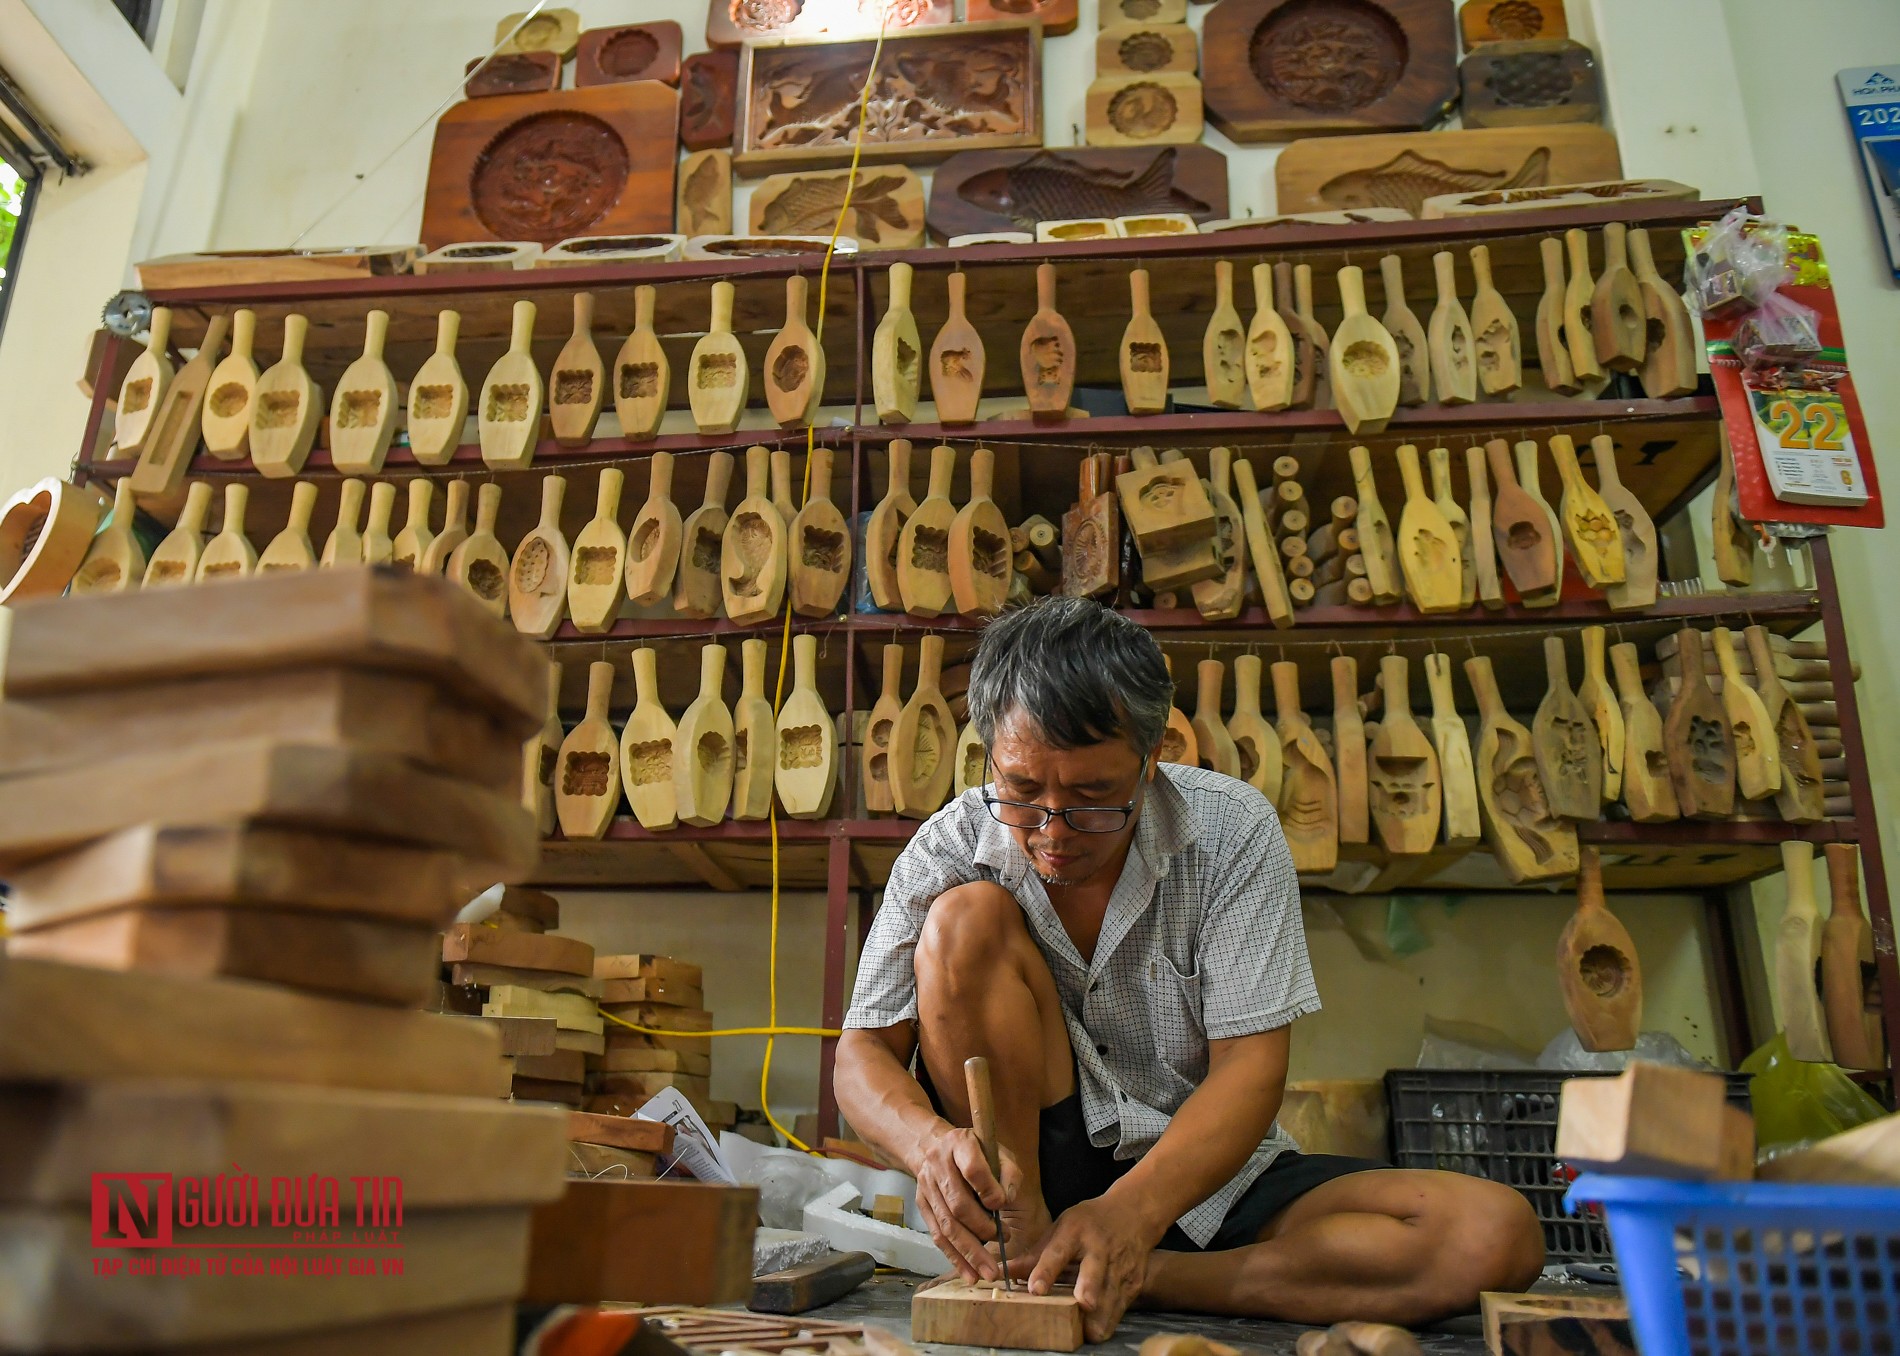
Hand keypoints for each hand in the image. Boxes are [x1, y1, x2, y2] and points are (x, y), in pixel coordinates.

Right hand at [912, 1123, 1024, 1281]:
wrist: (935, 1146)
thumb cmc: (976, 1151)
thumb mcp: (997, 1152)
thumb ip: (1008, 1174)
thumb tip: (1005, 1201)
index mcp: (959, 1144)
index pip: (972, 1169)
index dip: (988, 1190)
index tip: (1001, 1205)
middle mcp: (938, 1164)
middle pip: (958, 1205)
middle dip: (982, 1230)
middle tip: (1003, 1244)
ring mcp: (926, 1186)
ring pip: (947, 1225)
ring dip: (969, 1252)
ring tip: (987, 1272)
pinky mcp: (922, 1205)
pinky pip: (938, 1236)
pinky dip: (954, 1257)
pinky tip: (969, 1273)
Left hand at [1009, 1196, 1156, 1342]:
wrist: (1134, 1213)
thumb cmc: (1090, 1222)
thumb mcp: (1062, 1227)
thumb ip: (1035, 1254)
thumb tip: (1005, 1273)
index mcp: (1075, 1232)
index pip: (1058, 1252)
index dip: (1046, 1271)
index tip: (1035, 1289)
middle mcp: (1099, 1249)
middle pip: (1093, 1274)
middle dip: (1088, 1292)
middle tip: (1080, 1307)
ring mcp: (1119, 1267)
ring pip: (1110, 1299)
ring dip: (1096, 1318)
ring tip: (1082, 1332)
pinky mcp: (1133, 1283)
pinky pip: (1120, 1310)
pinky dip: (1107, 1321)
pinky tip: (1094, 1327)